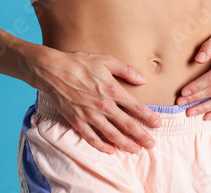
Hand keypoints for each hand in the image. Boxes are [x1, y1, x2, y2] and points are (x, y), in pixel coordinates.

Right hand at [30, 48, 162, 154]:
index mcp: (112, 89)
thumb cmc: (80, 63)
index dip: (148, 117)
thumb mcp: (106, 60)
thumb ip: (126, 70)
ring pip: (111, 134)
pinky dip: (101, 146)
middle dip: (141, 135)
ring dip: (125, 144)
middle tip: (152, 144)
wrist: (53, 71)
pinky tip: (110, 150)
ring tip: (135, 150)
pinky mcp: (77, 121)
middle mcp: (103, 105)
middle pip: (126, 124)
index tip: (158, 124)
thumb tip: (143, 79)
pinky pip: (91, 137)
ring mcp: (89, 115)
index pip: (135, 107)